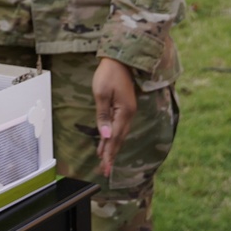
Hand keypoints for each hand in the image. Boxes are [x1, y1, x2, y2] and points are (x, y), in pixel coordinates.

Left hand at [92, 57, 137, 177]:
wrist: (120, 59)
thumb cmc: (108, 74)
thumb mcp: (101, 94)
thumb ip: (103, 116)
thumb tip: (106, 135)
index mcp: (124, 112)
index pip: (115, 137)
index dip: (109, 153)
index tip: (105, 167)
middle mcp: (128, 114)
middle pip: (119, 139)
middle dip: (111, 155)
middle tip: (105, 170)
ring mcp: (127, 111)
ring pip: (119, 134)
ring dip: (112, 147)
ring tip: (104, 161)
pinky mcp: (124, 108)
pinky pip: (118, 126)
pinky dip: (112, 137)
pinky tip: (107, 142)